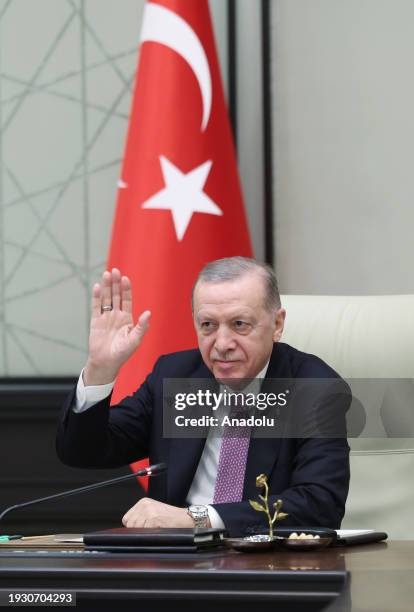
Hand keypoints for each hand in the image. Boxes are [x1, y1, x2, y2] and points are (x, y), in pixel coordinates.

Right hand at [84, 268, 150, 384]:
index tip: (125, 278)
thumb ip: (142, 326)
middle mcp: (116, 315)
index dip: (126, 289)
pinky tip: (98, 287)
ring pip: (106, 298)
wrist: (106, 363)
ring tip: (106, 274)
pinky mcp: (95, 321)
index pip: (126, 300)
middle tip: (114, 270)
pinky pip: (96, 307)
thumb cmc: (122, 353)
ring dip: (107, 287)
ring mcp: (105, 317)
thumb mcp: (135, 340)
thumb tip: (148, 313)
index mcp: (127, 318)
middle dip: (116, 283)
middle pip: (116, 295)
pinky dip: (97, 297)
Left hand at [122, 497, 205, 527]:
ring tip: (156, 529)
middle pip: (129, 524)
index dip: (133, 527)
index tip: (143, 528)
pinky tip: (159, 530)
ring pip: (135, 529)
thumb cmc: (171, 518)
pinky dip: (150, 534)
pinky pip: (144, 532)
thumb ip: (141, 518)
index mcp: (143, 502)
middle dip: (138, 530)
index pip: (127, 519)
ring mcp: (149, 511)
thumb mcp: (154, 512)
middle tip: (151, 529)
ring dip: (144, 533)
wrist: (186, 518)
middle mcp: (144, 505)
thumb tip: (129, 530)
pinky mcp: (154, 519)